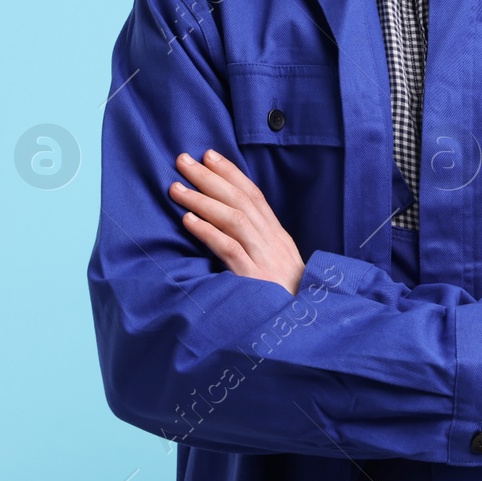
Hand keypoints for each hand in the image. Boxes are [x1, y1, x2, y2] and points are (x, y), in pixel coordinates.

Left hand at [167, 149, 305, 295]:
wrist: (306, 325)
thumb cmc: (285, 298)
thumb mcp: (277, 265)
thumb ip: (257, 245)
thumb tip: (230, 227)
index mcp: (277, 236)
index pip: (254, 196)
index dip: (231, 173)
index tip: (209, 155)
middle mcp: (272, 241)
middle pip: (241, 200)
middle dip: (210, 177)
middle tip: (183, 160)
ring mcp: (264, 258)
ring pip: (233, 219)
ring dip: (202, 200)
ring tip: (176, 188)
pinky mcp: (253, 278)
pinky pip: (229, 248)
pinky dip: (208, 232)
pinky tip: (188, 220)